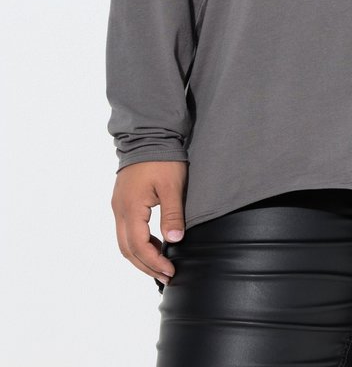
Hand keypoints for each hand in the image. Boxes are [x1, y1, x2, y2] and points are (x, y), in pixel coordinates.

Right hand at [111, 160, 187, 286]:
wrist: (148, 134)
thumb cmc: (162, 158)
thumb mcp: (172, 186)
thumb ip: (172, 214)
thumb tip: (174, 241)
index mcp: (131, 208)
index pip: (138, 247)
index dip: (154, 263)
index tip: (171, 271)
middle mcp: (119, 210)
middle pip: (127, 249)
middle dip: (146, 266)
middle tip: (166, 275)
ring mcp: (118, 206)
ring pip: (124, 241)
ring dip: (141, 256)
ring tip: (161, 265)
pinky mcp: (122, 201)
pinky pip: (126, 230)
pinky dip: (138, 243)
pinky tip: (155, 245)